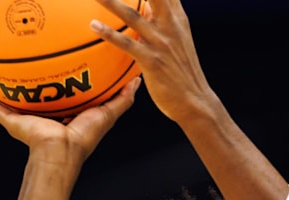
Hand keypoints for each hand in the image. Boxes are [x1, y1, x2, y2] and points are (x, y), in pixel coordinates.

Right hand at [0, 77, 140, 163]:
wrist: (61, 152)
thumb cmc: (84, 138)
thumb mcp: (107, 113)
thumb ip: (122, 99)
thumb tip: (135, 82)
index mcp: (63, 118)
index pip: (60, 99)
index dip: (60, 85)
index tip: (60, 70)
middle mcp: (42, 119)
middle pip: (34, 98)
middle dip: (30, 85)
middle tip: (27, 64)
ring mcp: (25, 120)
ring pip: (10, 101)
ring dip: (2, 88)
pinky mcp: (12, 122)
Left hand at [90, 0, 216, 124]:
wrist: (195, 101)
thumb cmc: (181, 72)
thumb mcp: (176, 40)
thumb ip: (162, 20)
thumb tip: (145, 7)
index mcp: (177, 16)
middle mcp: (170, 24)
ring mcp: (161, 42)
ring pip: (132, 15)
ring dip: (110, 2)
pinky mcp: (152, 61)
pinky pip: (127, 44)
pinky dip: (109, 34)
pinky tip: (93, 26)